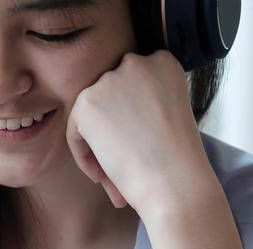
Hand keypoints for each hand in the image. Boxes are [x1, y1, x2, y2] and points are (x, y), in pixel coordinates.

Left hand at [64, 51, 217, 216]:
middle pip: (110, 96)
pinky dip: (83, 155)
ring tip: (110, 174)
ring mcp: (110, 80)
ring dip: (97, 143)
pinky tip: (101, 176)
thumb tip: (115, 114)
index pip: (131, 84)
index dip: (129, 115)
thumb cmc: (177, 159)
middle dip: (111, 127)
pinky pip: (75, 130)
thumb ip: (143, 103)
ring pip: (91, 114)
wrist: (174, 180)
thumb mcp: (169, 114)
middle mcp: (136, 63)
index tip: (136, 140)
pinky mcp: (87, 102)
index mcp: (163, 63)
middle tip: (120, 159)